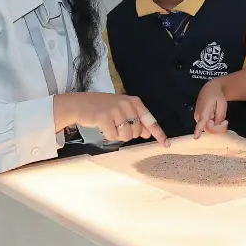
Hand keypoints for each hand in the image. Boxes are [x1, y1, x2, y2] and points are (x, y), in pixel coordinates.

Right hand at [54, 93, 168, 145]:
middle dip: (128, 134)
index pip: (149, 120)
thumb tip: (146, 134)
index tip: (166, 144)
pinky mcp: (105, 117)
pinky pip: (113, 136)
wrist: (80, 104)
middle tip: (117, 126)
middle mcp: (127, 104)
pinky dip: (108, 135)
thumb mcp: (122, 110)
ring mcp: (116, 110)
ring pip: (126, 135)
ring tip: (110, 126)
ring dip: (119, 136)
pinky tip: (103, 127)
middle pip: (137, 131)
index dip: (158, 133)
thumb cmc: (103, 108)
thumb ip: (135, 120)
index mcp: (134, 102)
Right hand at [193, 79, 229, 137]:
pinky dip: (214, 126)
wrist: (210, 90)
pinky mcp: (199, 121)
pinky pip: (208, 127)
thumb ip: (220, 115)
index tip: (196, 137)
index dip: (198, 130)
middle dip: (219, 128)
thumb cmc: (217, 96)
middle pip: (209, 129)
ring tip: (222, 120)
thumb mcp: (222, 104)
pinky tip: (217, 120)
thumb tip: (217, 125)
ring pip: (209, 129)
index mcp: (204, 111)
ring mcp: (198, 119)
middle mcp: (198, 116)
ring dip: (217, 127)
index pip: (201, 122)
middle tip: (226, 122)